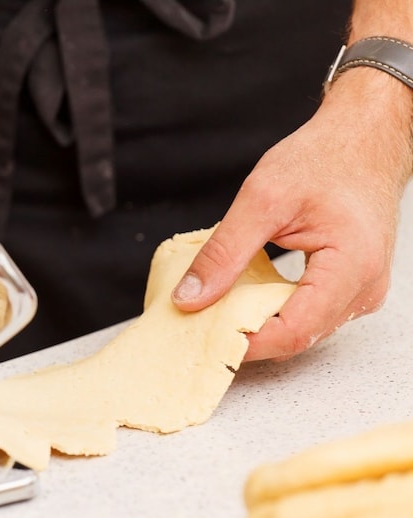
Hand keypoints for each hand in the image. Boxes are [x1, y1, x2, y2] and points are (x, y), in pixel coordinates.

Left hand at [172, 69, 411, 361]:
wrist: (362, 138)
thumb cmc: (325, 158)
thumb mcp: (261, 199)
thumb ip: (224, 252)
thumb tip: (190, 297)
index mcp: (351, 268)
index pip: (292, 332)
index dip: (244, 342)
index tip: (201, 334)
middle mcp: (363, 289)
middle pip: (296, 337)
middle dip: (245, 335)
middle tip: (199, 324)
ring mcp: (360, 290)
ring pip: (300, 329)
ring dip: (257, 322)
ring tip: (215, 309)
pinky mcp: (349, 286)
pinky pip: (306, 312)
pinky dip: (271, 308)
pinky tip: (242, 296)